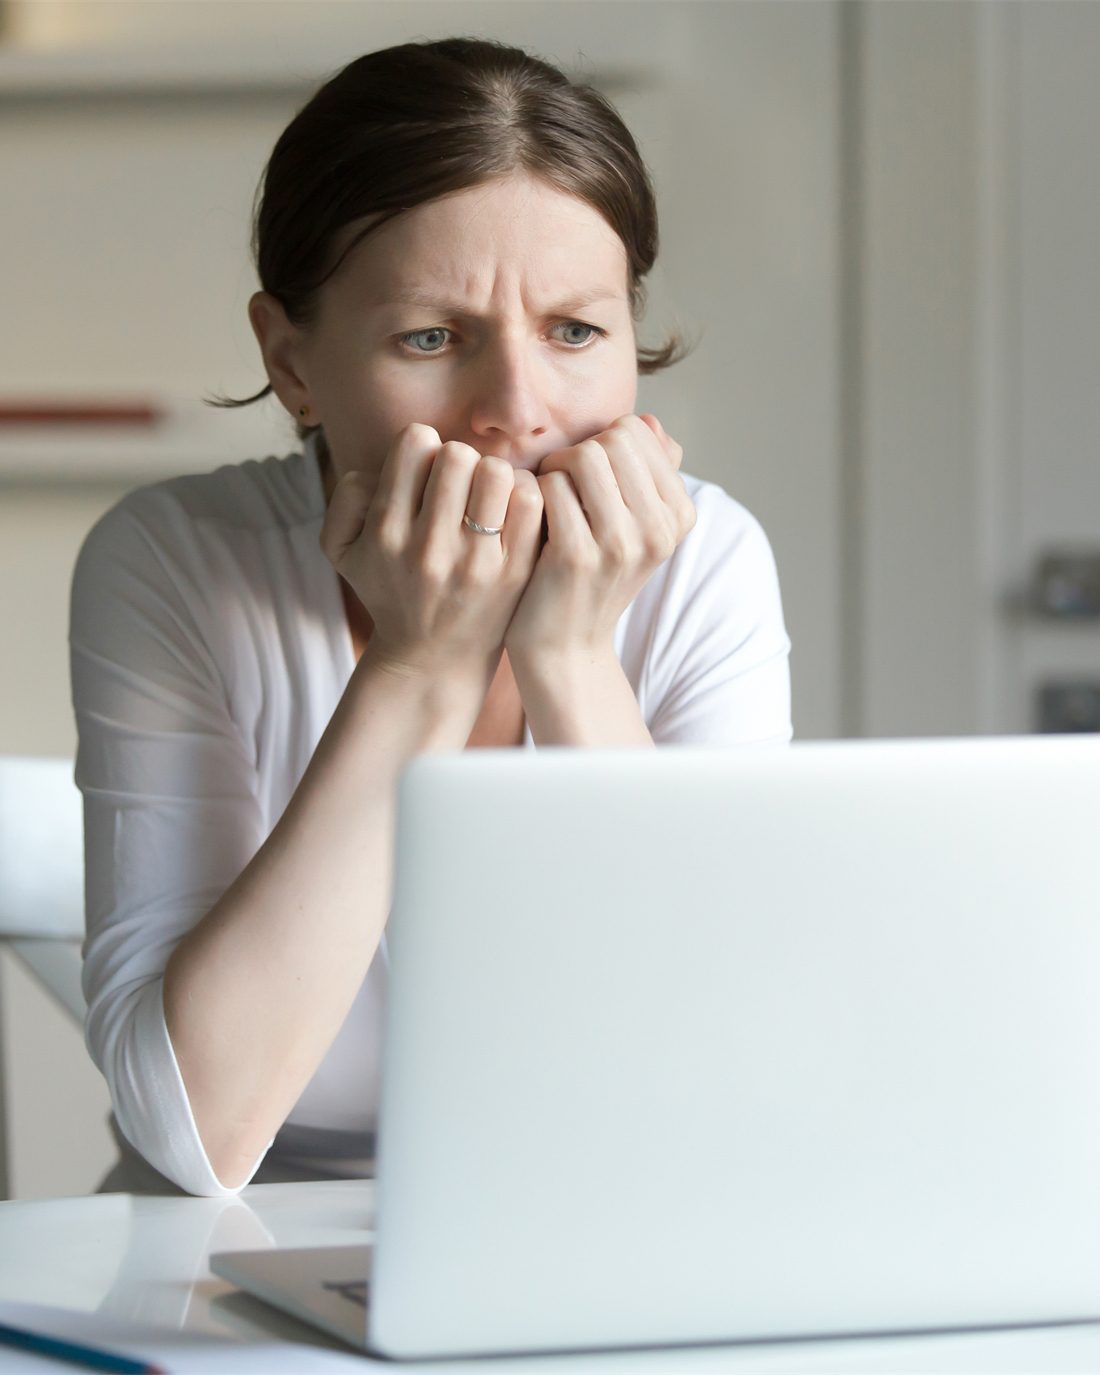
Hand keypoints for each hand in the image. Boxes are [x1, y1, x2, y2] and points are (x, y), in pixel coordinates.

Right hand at [320, 423, 543, 676]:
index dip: (423, 448)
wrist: (433, 658)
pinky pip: (529, 503)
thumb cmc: (389, 591)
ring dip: (492, 477)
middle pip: (458, 454)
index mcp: (386, 532)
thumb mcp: (342, 550)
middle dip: (459, 461)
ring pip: (496, 473)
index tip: (427, 473)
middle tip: (460, 487)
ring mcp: (475, 563)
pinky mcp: (513, 573)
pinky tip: (510, 512)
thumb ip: (346, 497)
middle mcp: (429, 547)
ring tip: (485, 499)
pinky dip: (523, 495)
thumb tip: (382, 469)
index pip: (415, 443)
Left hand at [503, 413, 695, 658]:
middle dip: (576, 452)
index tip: (585, 478)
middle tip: (559, 485)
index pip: (637, 433)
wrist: (566, 645)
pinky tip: (530, 519)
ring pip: (583, 457)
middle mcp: (659, 530)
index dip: (600, 444)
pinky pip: (551, 487)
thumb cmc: (592, 575)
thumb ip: (645, 473)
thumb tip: (651, 421)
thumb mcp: (632, 527)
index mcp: (678, 514)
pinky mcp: (577, 556)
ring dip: (554, 469)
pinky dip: (533, 492)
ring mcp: (621, 545)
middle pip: (613, 439)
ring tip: (547, 499)